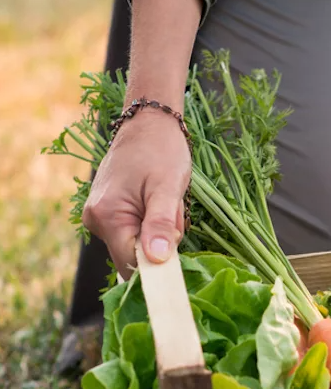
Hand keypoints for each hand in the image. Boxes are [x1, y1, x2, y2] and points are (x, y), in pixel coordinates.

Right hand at [82, 111, 191, 276]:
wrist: (149, 124)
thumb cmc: (161, 150)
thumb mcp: (168, 187)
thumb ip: (161, 224)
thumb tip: (156, 260)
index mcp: (106, 216)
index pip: (131, 264)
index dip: (157, 264)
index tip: (177, 243)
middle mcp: (96, 220)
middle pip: (136, 255)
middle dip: (161, 240)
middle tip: (171, 208)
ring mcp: (100, 217)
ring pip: (139, 243)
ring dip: (160, 229)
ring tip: (166, 199)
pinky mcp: (109, 212)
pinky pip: (136, 230)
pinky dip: (153, 221)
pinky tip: (158, 200)